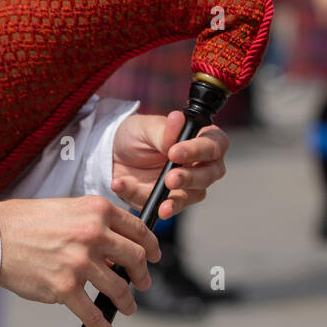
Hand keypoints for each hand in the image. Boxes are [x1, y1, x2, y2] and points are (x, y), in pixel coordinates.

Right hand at [0, 195, 160, 326]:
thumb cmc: (25, 222)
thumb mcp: (68, 209)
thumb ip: (94, 224)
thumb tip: (115, 250)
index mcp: (96, 211)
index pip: (138, 230)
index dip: (152, 246)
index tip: (154, 257)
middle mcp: (92, 234)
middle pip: (135, 259)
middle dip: (143, 275)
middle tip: (142, 284)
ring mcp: (79, 263)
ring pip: (118, 289)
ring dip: (127, 302)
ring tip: (128, 307)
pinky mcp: (64, 288)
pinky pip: (93, 314)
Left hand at [111, 111, 228, 219]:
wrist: (113, 157)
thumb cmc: (137, 136)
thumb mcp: (145, 128)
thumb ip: (163, 130)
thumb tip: (177, 119)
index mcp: (202, 140)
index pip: (213, 146)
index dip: (197, 150)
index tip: (174, 152)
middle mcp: (201, 165)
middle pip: (209, 175)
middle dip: (190, 178)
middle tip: (170, 179)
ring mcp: (188, 187)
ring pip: (193, 196)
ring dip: (177, 200)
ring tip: (162, 204)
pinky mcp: (170, 202)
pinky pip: (167, 207)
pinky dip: (153, 205)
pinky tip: (145, 202)